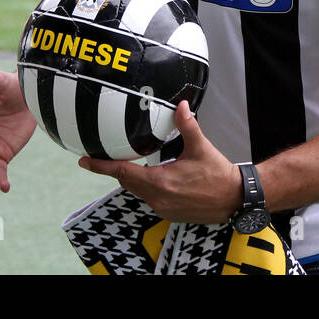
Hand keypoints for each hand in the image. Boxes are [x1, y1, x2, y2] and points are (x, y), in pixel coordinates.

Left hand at [78, 101, 242, 224]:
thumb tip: (182, 105)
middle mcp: (158, 198)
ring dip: (132, 179)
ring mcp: (163, 208)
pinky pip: (150, 198)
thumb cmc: (218, 174)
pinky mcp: (170, 213)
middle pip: (127, 183)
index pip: (123, 173)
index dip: (101, 166)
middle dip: (115, 171)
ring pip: (138, 191)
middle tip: (101, 159)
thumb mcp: (201, 148)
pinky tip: (152, 177)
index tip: (84, 161)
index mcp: (161, 182)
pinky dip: (146, 187)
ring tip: (127, 164)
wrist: (234, 199)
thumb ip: (188, 126)